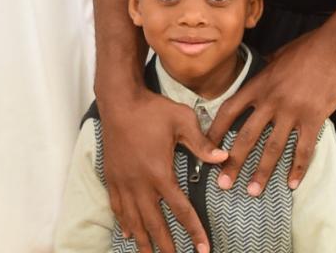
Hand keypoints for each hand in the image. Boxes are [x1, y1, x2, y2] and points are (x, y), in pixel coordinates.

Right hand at [98, 87, 223, 252]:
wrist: (118, 99)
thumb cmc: (151, 109)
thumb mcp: (181, 120)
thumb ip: (201, 142)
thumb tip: (224, 157)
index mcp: (159, 173)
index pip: (181, 210)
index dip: (194, 232)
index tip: (204, 250)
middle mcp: (140, 182)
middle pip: (155, 223)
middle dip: (166, 247)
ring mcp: (123, 180)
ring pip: (133, 219)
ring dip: (142, 241)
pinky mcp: (112, 174)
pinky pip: (117, 205)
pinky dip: (123, 221)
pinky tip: (128, 232)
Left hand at [208, 2, 335, 196]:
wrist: (335, 47)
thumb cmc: (308, 48)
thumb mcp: (279, 55)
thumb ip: (268, 67)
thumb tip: (264, 66)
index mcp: (258, 84)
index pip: (229, 110)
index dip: (216, 130)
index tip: (206, 145)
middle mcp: (270, 100)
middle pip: (246, 135)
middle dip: (232, 161)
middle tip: (221, 182)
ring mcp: (292, 111)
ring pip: (272, 148)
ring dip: (261, 171)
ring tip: (251, 191)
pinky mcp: (314, 118)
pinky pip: (303, 149)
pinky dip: (297, 168)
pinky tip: (292, 184)